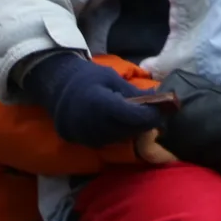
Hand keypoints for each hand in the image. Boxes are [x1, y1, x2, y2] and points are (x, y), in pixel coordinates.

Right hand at [23, 52, 163, 148]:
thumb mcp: (112, 78)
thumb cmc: (88, 78)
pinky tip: (121, 124)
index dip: (149, 115)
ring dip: (131, 130)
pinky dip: (117, 134)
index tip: (162, 111)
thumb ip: (134, 93)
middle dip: (143, 123)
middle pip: (127, 130)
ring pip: (118, 139)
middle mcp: (91, 124)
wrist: (57, 86)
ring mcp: (84, 136)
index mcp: (100, 103)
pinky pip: (105, 142)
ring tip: (138, 118)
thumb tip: (160, 99)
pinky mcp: (80, 142)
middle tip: (154, 115)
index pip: (132, 116)